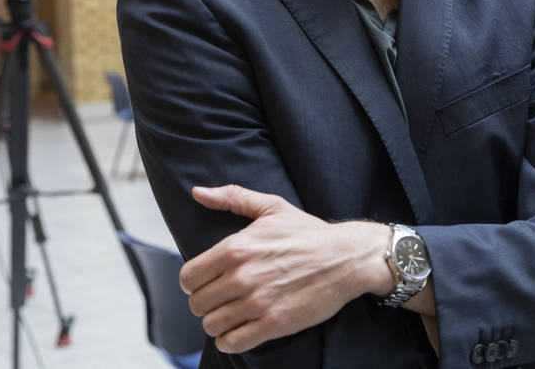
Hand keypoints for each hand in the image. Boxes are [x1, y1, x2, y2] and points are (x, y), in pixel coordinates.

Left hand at [180, 185, 392, 353]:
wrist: (346, 258)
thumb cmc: (308, 233)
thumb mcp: (271, 207)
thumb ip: (232, 197)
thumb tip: (198, 192)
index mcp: (236, 248)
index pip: (189, 277)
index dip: (193, 282)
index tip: (205, 282)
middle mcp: (243, 276)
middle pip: (197, 304)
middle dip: (205, 303)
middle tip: (220, 299)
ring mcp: (258, 302)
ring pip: (212, 325)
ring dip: (217, 323)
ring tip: (230, 315)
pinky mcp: (274, 323)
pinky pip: (233, 342)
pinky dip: (229, 340)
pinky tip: (238, 331)